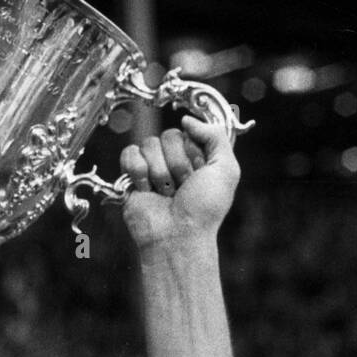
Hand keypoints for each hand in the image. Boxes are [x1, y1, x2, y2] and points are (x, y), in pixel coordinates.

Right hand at [119, 116, 239, 249]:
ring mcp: (153, 166)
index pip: (190, 131)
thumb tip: (188, 119)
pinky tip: (147, 191)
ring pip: (149, 144)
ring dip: (160, 173)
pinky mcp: (133, 175)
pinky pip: (130, 153)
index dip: (194, 153)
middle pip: (169, 135)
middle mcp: (176, 159)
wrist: (177, 237)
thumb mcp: (226, 170)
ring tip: (166, 194)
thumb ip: (216, 137)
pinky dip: (139, 173)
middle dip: (177, 164)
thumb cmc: (204, 210)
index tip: (199, 175)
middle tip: (182, 188)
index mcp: (199, 157)